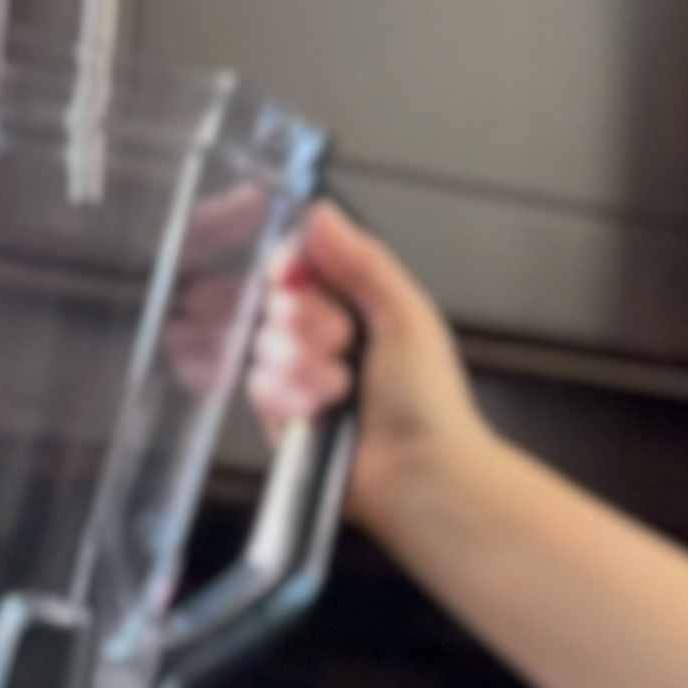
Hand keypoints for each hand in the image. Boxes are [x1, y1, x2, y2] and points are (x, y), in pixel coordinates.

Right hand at [244, 204, 492, 534]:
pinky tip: (320, 411)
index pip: (301, 263)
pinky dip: (290, 397)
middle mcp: (325, 336)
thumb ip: (362, 261)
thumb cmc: (429, 400)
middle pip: (277, 302)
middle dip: (307, 322)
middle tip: (344, 343)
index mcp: (358, 303)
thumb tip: (320, 213)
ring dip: (303, 366)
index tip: (291, 276)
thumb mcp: (404, 313)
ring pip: (265, 346)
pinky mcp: (282, 417)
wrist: (421, 474)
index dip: (289, 267)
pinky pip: (258, 388)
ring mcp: (300, 376)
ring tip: (342, 389)